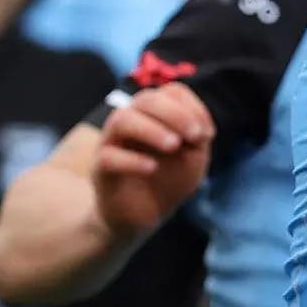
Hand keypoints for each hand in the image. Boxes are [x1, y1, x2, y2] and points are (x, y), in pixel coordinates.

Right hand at [94, 85, 215, 236]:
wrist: (146, 214)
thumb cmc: (170, 179)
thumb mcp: (193, 158)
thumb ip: (198, 139)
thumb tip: (199, 128)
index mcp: (156, 115)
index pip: (171, 92)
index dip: (193, 107)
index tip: (206, 135)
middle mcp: (131, 122)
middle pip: (146, 99)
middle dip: (175, 114)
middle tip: (195, 137)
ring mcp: (112, 143)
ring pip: (122, 120)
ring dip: (152, 130)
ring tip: (174, 146)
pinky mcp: (101, 170)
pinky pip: (108, 157)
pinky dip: (132, 160)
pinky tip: (152, 168)